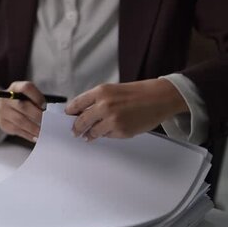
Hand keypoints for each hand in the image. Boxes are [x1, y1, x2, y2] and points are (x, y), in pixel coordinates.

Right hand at [0, 81, 45, 141]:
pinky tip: (36, 137)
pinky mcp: (3, 124)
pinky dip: (28, 134)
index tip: (45, 106)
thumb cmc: (22, 102)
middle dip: (37, 115)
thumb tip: (57, 112)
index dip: (37, 96)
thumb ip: (39, 100)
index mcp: (16, 87)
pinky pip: (17, 130)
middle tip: (48, 122)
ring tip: (43, 132)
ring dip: (34, 128)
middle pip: (23, 106)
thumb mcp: (28, 96)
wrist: (3, 109)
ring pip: (20, 120)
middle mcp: (7, 98)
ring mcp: (3, 111)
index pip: (26, 88)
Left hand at [65, 79, 188, 140]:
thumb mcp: (113, 90)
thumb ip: (97, 101)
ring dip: (90, 135)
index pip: (76, 104)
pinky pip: (107, 136)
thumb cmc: (138, 93)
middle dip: (76, 128)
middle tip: (74, 132)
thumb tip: (82, 113)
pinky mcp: (121, 131)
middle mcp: (104, 105)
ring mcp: (112, 120)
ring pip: (92, 132)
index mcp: (101, 92)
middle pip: (81, 121)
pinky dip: (107, 135)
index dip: (69, 113)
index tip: (67, 117)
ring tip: (89, 136)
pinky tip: (111, 131)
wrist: (160, 98)